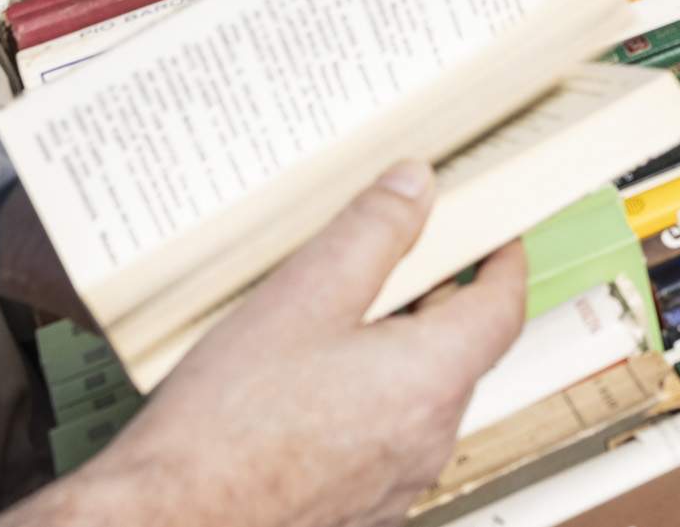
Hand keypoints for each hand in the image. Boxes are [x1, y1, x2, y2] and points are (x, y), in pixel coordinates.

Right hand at [36, 164, 526, 526]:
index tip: (497, 239)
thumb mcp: (303, 294)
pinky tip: (308, 384)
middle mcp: (427, 438)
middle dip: (437, 302)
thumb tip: (414, 186)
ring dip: (397, 353)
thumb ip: (371, 231)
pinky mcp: (361, 505)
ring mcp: (396, 481)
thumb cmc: (229, 427)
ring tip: (334, 320)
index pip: (501, 309)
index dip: (503, 263)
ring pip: (419, 397)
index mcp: (430, 379)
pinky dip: (367, 399)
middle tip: (398, 261)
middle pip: (460, 352)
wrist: (176, 516)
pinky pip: (384, 437)